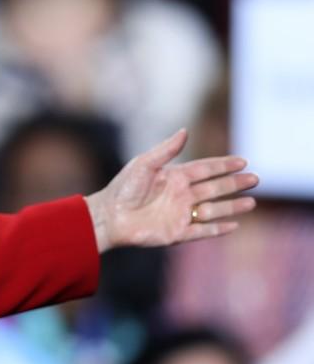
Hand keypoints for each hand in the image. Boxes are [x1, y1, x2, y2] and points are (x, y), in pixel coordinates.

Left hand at [84, 129, 258, 252]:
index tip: (243, 161)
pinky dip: (218, 228)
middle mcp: (180, 195)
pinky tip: (234, 225)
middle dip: (235, 184)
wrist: (109, 216)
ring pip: (213, 210)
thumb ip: (166, 149)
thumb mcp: (144, 164)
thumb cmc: (123, 188)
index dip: (223, 165)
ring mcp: (180, 214)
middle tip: (255, 179)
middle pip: (214, 188)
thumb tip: (185, 130)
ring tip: (252, 202)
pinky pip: (202, 231)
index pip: (205, 169)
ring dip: (232, 206)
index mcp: (174, 177)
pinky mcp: (176, 233)